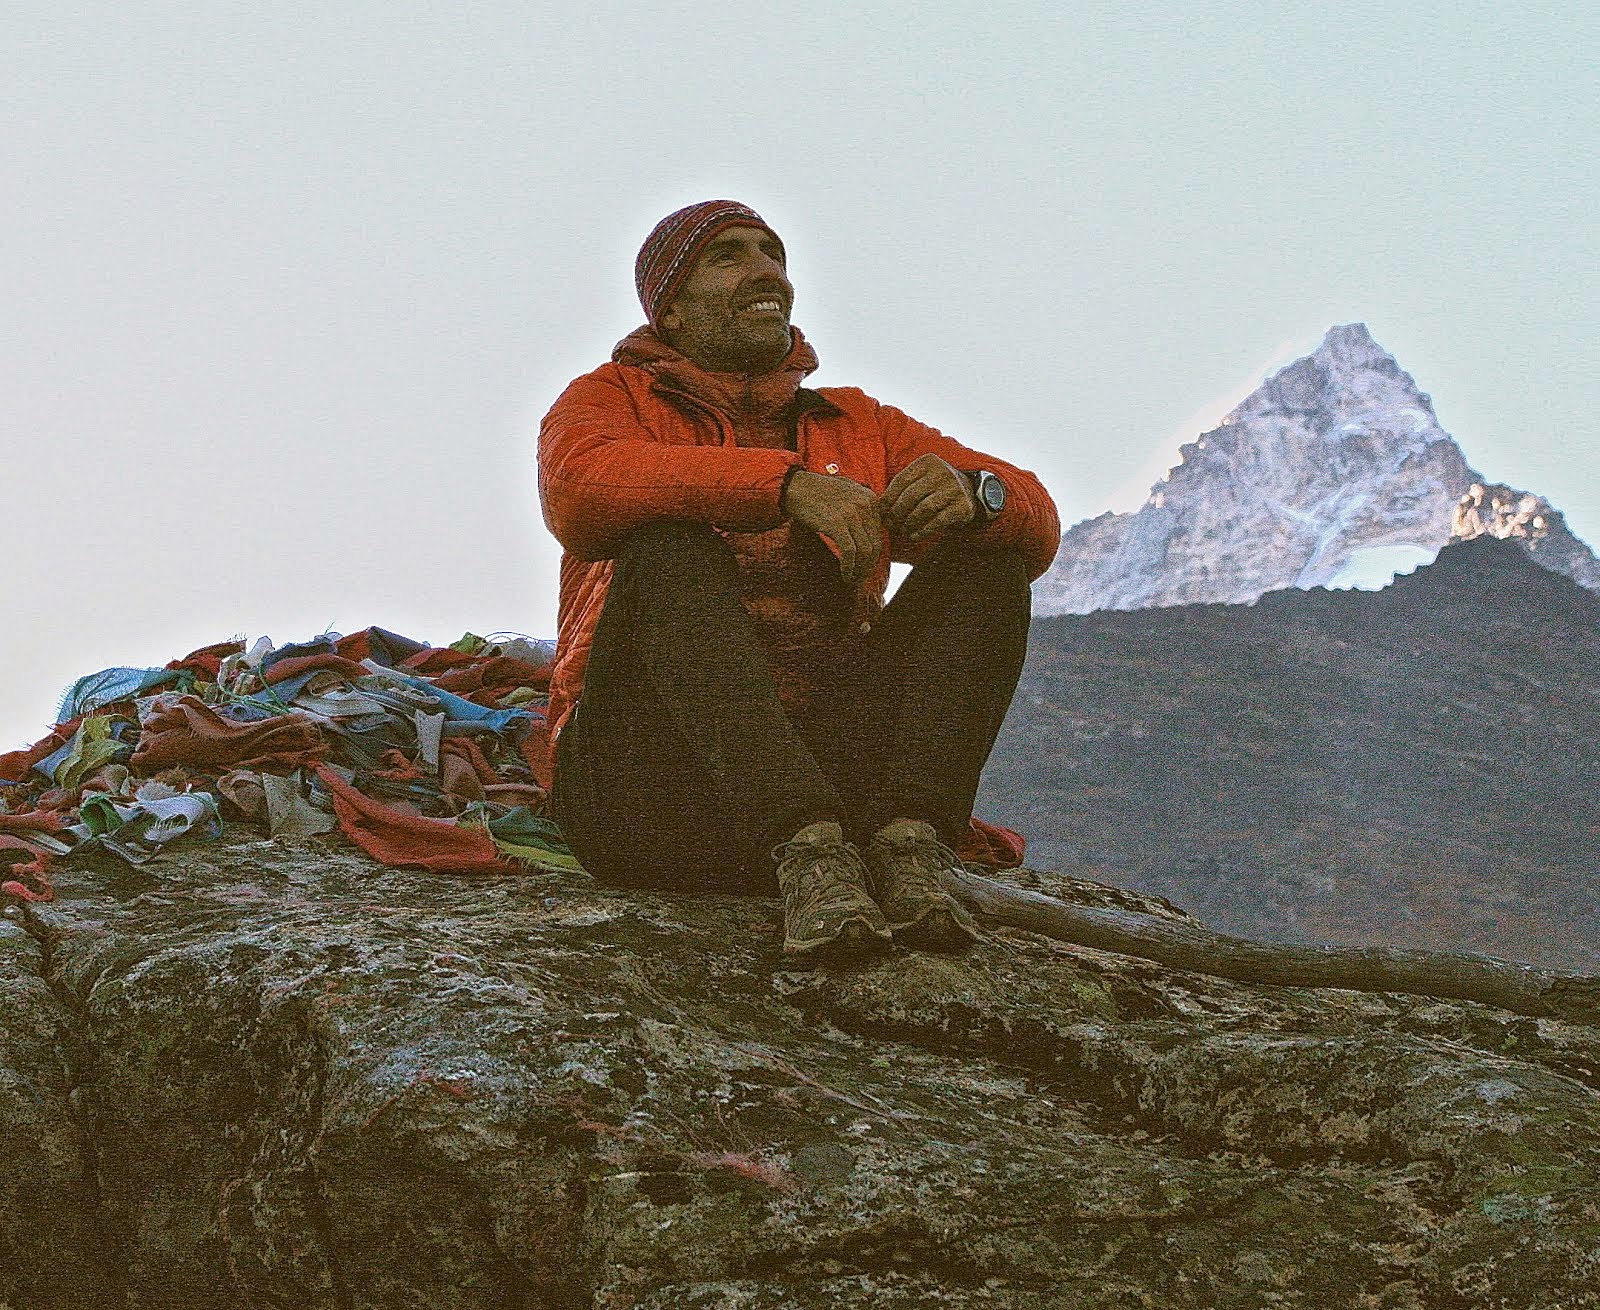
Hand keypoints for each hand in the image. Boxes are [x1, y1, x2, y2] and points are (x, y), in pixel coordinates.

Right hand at [781, 468, 882, 587]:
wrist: (795, 487)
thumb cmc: (818, 492)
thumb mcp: (847, 492)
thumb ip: (862, 506)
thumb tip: (870, 530)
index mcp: (870, 498)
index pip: (879, 533)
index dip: (873, 555)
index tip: (865, 567)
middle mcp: (864, 505)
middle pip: (875, 544)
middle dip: (869, 566)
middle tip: (860, 578)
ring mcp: (851, 514)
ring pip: (865, 551)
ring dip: (860, 570)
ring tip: (853, 580)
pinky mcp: (836, 524)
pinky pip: (849, 552)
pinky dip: (849, 567)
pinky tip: (845, 575)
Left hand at [880, 453, 977, 543]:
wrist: (971, 491)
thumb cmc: (936, 487)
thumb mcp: (922, 478)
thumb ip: (903, 486)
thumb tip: (876, 506)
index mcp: (927, 462)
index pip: (901, 481)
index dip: (888, 499)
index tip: (880, 513)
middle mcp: (942, 472)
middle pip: (911, 496)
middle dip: (896, 513)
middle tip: (889, 525)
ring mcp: (954, 488)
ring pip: (924, 509)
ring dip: (909, 523)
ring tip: (902, 531)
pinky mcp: (963, 506)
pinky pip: (938, 520)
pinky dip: (923, 530)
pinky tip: (914, 536)